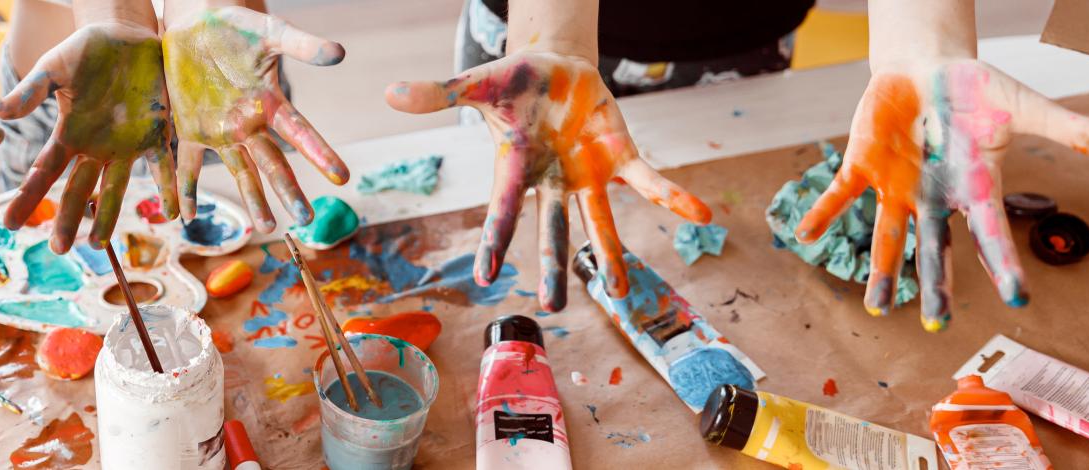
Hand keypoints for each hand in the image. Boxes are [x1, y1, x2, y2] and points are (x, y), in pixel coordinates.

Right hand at [0, 22, 174, 252]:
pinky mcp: (157, 133)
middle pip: (79, 190)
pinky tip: (172, 213)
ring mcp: (127, 145)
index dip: (27, 198)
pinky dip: (168, 188)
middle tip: (58, 249)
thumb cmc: (84, 52)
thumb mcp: (53, 68)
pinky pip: (163, 165)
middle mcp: (96, 148)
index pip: (44, 173)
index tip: (9, 224)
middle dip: (68, 219)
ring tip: (98, 244)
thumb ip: (30, 91)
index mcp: (69, 135)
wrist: (124, 35)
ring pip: (116, 188)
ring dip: (109, 216)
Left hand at [162, 6, 347, 231]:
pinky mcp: (190, 128)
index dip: (320, 153)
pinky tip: (188, 214)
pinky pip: (188, 164)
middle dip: (289, 191)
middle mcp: (248, 123)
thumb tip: (339, 52)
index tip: (342, 176)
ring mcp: (220, 130)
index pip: (300, 132)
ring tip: (265, 227)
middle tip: (306, 218)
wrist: (195, 22)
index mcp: (269, 102)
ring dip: (251, 199)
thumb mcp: (270, 31)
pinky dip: (187, 188)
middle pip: (273, 163)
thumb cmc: (237, 25)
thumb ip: (302, 44)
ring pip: (240, 172)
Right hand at [386, 52, 710, 309]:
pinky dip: (673, 196)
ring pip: (600, 221)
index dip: (496, 240)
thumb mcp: (479, 83)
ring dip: (611, 256)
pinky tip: (700, 212)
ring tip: (621, 293)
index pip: (504, 209)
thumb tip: (388, 93)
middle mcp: (551, 182)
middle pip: (553, 230)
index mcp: (516, 168)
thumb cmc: (513, 82)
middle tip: (551, 307)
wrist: (555, 67)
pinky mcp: (619, 157)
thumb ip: (438, 93)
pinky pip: (648, 181)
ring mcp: (587, 174)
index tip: (487, 275)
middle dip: (555, 267)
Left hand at [796, 61, 1088, 330]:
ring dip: (880, 270)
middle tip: (936, 324)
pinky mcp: (862, 165)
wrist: (927, 67)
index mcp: (974, 189)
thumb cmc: (976, 92)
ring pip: (886, 235)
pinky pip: (841, 193)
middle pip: (935, 249)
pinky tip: (806, 234)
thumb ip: (1067, 129)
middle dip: (934, 285)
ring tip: (874, 308)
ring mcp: (896, 186)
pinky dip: (825, 212)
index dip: (1002, 264)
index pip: (991, 233)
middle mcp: (934, 198)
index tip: (1016, 297)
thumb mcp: (1023, 106)